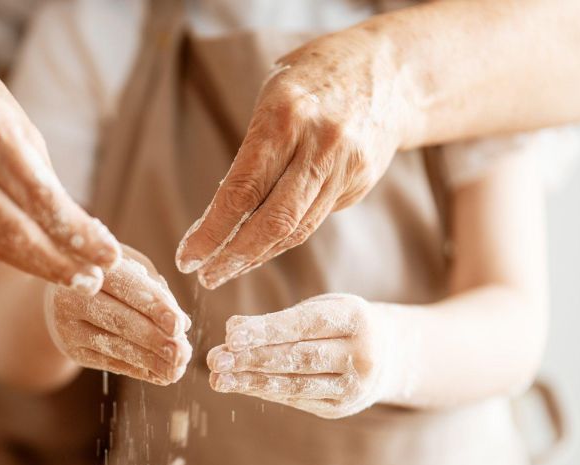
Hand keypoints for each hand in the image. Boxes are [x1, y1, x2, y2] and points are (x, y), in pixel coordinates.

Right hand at [0, 50, 119, 292]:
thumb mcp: (12, 118)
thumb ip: (40, 172)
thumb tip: (80, 226)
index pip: (41, 196)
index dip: (77, 233)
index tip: (109, 255)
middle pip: (15, 233)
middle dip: (60, 265)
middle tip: (93, 282)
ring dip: (38, 268)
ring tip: (75, 278)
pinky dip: (8, 254)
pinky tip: (33, 259)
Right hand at [45, 247, 191, 384]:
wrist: (65, 295)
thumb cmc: (111, 277)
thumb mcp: (133, 270)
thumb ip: (157, 292)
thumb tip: (183, 324)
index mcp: (93, 266)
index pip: (127, 287)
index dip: (154, 306)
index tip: (178, 325)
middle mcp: (73, 296)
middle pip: (118, 319)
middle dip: (154, 338)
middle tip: (182, 353)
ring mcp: (69, 326)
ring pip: (113, 345)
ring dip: (149, 360)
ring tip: (177, 368)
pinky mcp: (73, 350)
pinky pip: (109, 362)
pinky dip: (138, 370)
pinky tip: (161, 375)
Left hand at [176, 28, 413, 288]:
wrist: (392, 71)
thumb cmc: (314, 78)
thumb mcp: (273, 97)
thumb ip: (253, 152)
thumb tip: (221, 215)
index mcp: (286, 117)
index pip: (242, 190)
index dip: (213, 231)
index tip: (188, 257)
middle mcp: (320, 145)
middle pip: (274, 221)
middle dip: (235, 257)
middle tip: (207, 277)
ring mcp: (345, 167)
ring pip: (296, 228)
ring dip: (257, 255)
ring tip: (226, 269)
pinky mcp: (359, 183)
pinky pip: (313, 220)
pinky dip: (282, 239)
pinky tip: (259, 249)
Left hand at [207, 294, 400, 418]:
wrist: (386, 355)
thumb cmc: (338, 324)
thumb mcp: (319, 310)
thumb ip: (280, 320)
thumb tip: (232, 332)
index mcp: (355, 318)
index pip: (304, 325)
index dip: (266, 330)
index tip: (230, 334)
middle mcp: (361, 354)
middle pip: (299, 358)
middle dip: (252, 359)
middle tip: (215, 359)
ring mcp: (353, 386)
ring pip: (296, 384)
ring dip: (252, 382)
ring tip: (219, 379)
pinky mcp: (340, 407)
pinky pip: (297, 399)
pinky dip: (265, 392)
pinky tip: (239, 386)